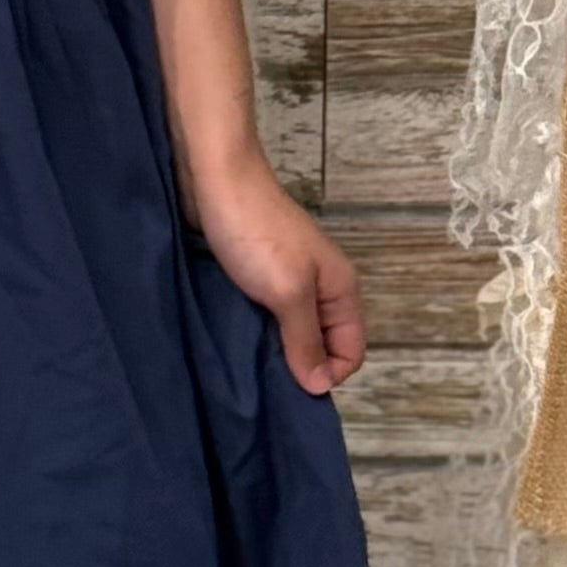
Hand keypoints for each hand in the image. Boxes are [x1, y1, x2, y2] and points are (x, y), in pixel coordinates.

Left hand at [183, 141, 368, 395]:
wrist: (216, 180)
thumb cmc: (256, 234)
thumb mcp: (288, 293)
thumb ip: (306, 340)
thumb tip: (319, 387)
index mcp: (341, 290)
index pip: (350, 352)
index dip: (326, 373)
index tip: (289, 379)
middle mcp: (322, 288)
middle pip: (322, 345)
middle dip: (299, 365)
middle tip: (262, 375)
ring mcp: (290, 280)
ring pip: (292, 331)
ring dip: (273, 349)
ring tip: (245, 358)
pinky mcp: (260, 275)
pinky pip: (267, 315)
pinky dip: (255, 329)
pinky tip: (235, 336)